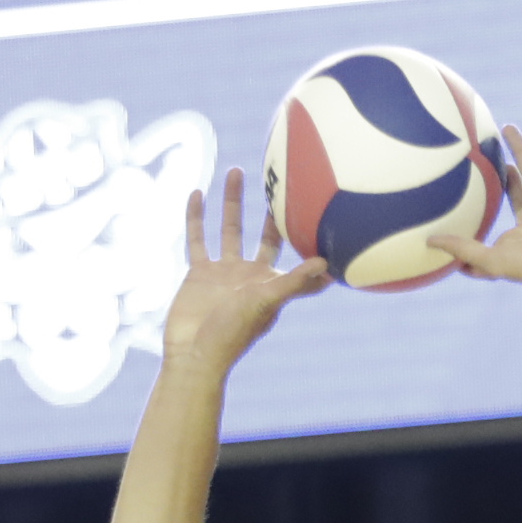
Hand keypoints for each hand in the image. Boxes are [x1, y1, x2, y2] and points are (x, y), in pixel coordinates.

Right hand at [160, 166, 330, 364]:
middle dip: (273, 210)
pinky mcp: (198, 272)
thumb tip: (328, 264)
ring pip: (229, 228)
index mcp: (272, 282)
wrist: (193, 352)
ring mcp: (223, 272)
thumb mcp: (267, 302)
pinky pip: (197, 237)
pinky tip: (198, 191)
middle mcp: (250, 274)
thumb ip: (295, 282)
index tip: (321, 209)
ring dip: (233, 201)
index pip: (296, 254)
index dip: (307, 235)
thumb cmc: (234, 333)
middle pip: (265, 234)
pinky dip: (197, 216)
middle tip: (281, 180)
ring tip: (237, 170)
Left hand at [429, 117, 521, 295]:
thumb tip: (427, 241)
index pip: (493, 214)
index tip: (460, 184)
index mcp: (517, 233)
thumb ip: (463, 249)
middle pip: (514, 188)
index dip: (480, 201)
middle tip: (482, 146)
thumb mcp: (493, 260)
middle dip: (501, 170)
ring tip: (507, 127)